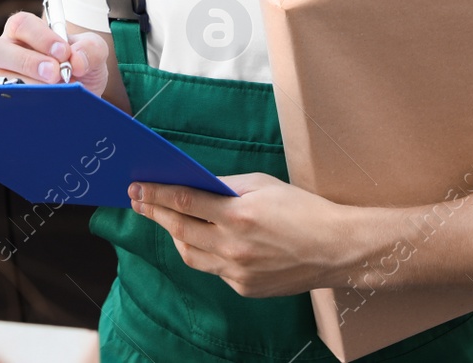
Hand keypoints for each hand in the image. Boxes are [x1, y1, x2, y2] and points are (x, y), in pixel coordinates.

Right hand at [0, 10, 113, 96]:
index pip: (21, 24)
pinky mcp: (5, 103)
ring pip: (0, 80)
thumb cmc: (80, 66)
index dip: (40, 37)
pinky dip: (28, 106)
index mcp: (24, 31)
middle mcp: (6, 52)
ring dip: (30, 86)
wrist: (81, 98)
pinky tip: (48, 109)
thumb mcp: (93, 52)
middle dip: (27, 61)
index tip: (63, 52)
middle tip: (55, 73)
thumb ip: (91, 48)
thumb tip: (76, 60)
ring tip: (56, 93)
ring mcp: (2, 79)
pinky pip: (5, 105)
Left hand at [129, 173, 355, 297]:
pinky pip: (213, 269)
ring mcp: (237, 272)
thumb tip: (195, 185)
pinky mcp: (244, 288)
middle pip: (179, 229)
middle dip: (154, 213)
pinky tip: (205, 240)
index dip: (156, 193)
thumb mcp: (263, 184)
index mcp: (238, 214)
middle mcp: (233, 246)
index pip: (184, 201)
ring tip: (167, 220)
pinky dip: (205, 252)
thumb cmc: (302, 209)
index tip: (137, 186)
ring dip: (175, 235)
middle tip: (138, 201)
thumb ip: (226, 185)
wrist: (335, 249)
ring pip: (190, 254)